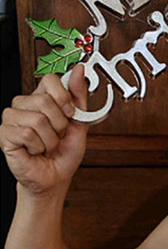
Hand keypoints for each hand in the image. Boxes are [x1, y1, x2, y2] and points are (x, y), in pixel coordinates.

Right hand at [0, 65, 88, 194]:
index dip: (64, 98)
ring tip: (46, 146)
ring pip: (37, 119)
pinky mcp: (5, 134)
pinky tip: (35, 150)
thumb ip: (79, 98)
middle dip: (59, 125)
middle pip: (45, 101)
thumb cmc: (63, 154)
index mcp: (41, 98)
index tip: (70, 114)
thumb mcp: (79, 124)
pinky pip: (27, 134)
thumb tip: (78, 70)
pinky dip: (38, 147)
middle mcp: (25, 104)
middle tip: (56, 137)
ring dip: (50, 139)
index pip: (50, 79)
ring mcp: (12, 118)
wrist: (55, 178)